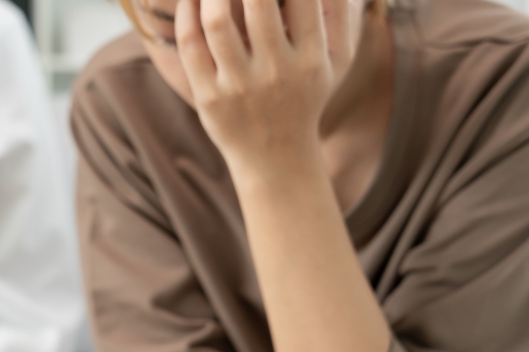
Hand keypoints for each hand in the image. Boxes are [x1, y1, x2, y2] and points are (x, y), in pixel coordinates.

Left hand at [175, 0, 356, 166]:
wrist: (276, 159)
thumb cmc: (306, 98)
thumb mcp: (337, 62)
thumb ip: (341, 13)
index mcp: (311, 59)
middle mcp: (277, 72)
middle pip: (257, 0)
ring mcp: (239, 86)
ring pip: (218, 20)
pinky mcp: (209, 98)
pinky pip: (191, 45)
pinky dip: (187, 12)